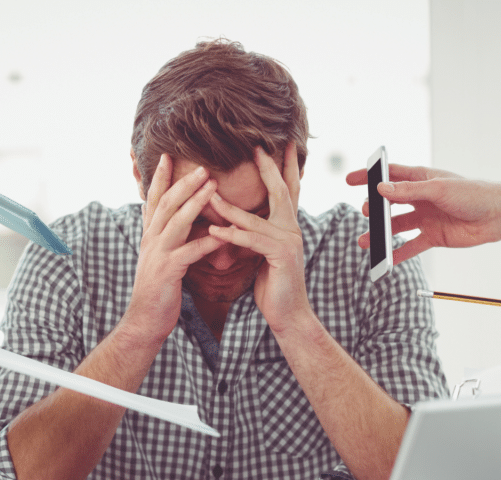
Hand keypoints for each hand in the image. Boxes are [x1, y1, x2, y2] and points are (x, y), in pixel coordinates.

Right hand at [127, 154, 223, 341]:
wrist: (144, 320)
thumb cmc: (158, 290)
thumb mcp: (159, 257)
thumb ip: (167, 238)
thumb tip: (176, 221)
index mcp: (149, 235)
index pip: (154, 200)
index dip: (160, 178)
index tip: (168, 156)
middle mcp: (151, 240)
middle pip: (167, 203)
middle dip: (184, 182)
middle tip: (202, 165)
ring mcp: (158, 254)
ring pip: (177, 221)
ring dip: (195, 202)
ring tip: (213, 186)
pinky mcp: (168, 271)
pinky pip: (190, 252)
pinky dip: (208, 241)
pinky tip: (224, 234)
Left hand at [209, 144, 310, 334]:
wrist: (288, 314)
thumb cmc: (272, 284)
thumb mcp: (262, 253)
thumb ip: (256, 233)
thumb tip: (238, 218)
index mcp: (288, 226)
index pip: (287, 190)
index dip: (284, 166)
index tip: (280, 144)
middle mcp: (292, 229)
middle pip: (281, 191)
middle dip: (268, 168)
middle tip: (256, 147)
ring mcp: (289, 241)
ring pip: (255, 218)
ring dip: (229, 207)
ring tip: (209, 194)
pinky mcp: (281, 256)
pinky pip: (251, 241)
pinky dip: (232, 235)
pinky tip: (214, 231)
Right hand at [345, 164, 500, 264]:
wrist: (498, 216)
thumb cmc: (473, 194)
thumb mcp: (438, 189)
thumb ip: (408, 191)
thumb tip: (381, 190)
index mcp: (421, 179)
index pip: (389, 176)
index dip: (369, 177)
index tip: (350, 180)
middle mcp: (421, 198)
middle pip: (389, 203)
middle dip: (374, 209)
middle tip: (365, 213)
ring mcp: (426, 218)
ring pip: (396, 226)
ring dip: (380, 234)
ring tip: (365, 241)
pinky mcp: (433, 236)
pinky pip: (411, 246)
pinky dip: (398, 254)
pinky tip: (385, 260)